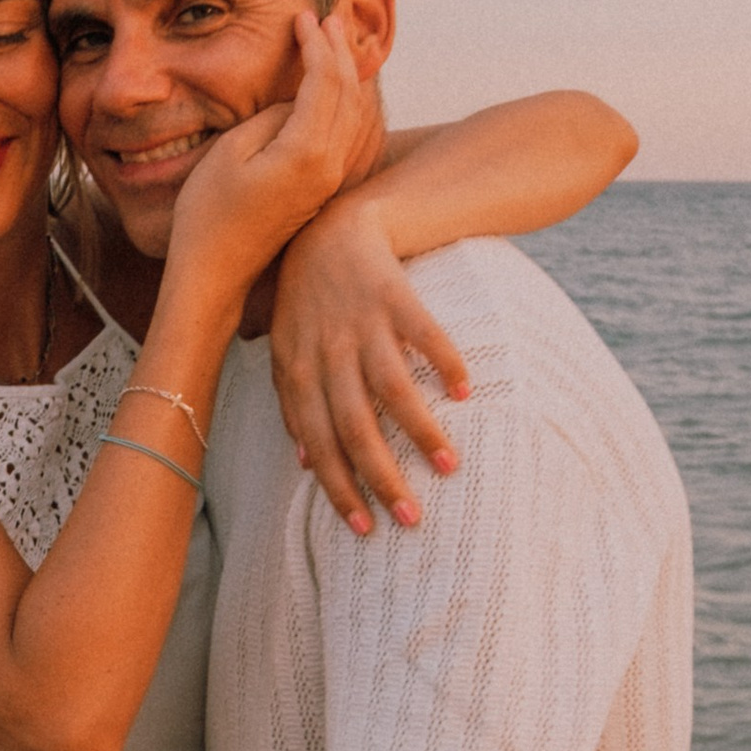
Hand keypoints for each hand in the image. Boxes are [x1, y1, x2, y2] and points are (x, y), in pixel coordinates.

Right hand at [162, 9, 387, 315]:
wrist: (215, 274)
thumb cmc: (209, 214)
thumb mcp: (231, 151)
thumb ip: (271, 116)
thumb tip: (294, 102)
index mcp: (307, 152)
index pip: (325, 79)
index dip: (316, 42)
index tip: (302, 17)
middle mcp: (329, 167)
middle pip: (349, 92)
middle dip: (340, 51)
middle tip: (329, 19)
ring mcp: (330, 182)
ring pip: (355, 114)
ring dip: (348, 75)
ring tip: (338, 46)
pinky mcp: (322, 192)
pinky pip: (348, 136)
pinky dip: (347, 104)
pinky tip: (338, 92)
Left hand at [268, 195, 467, 531]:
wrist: (330, 223)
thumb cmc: (308, 299)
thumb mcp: (287, 350)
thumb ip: (294, 403)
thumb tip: (305, 464)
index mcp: (298, 370)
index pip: (317, 441)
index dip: (338, 486)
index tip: (363, 527)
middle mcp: (327, 350)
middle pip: (354, 424)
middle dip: (381, 476)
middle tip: (410, 518)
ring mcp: (361, 320)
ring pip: (390, 386)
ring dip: (419, 430)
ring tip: (448, 467)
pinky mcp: (395, 292)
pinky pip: (423, 332)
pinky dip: (444, 361)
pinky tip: (464, 393)